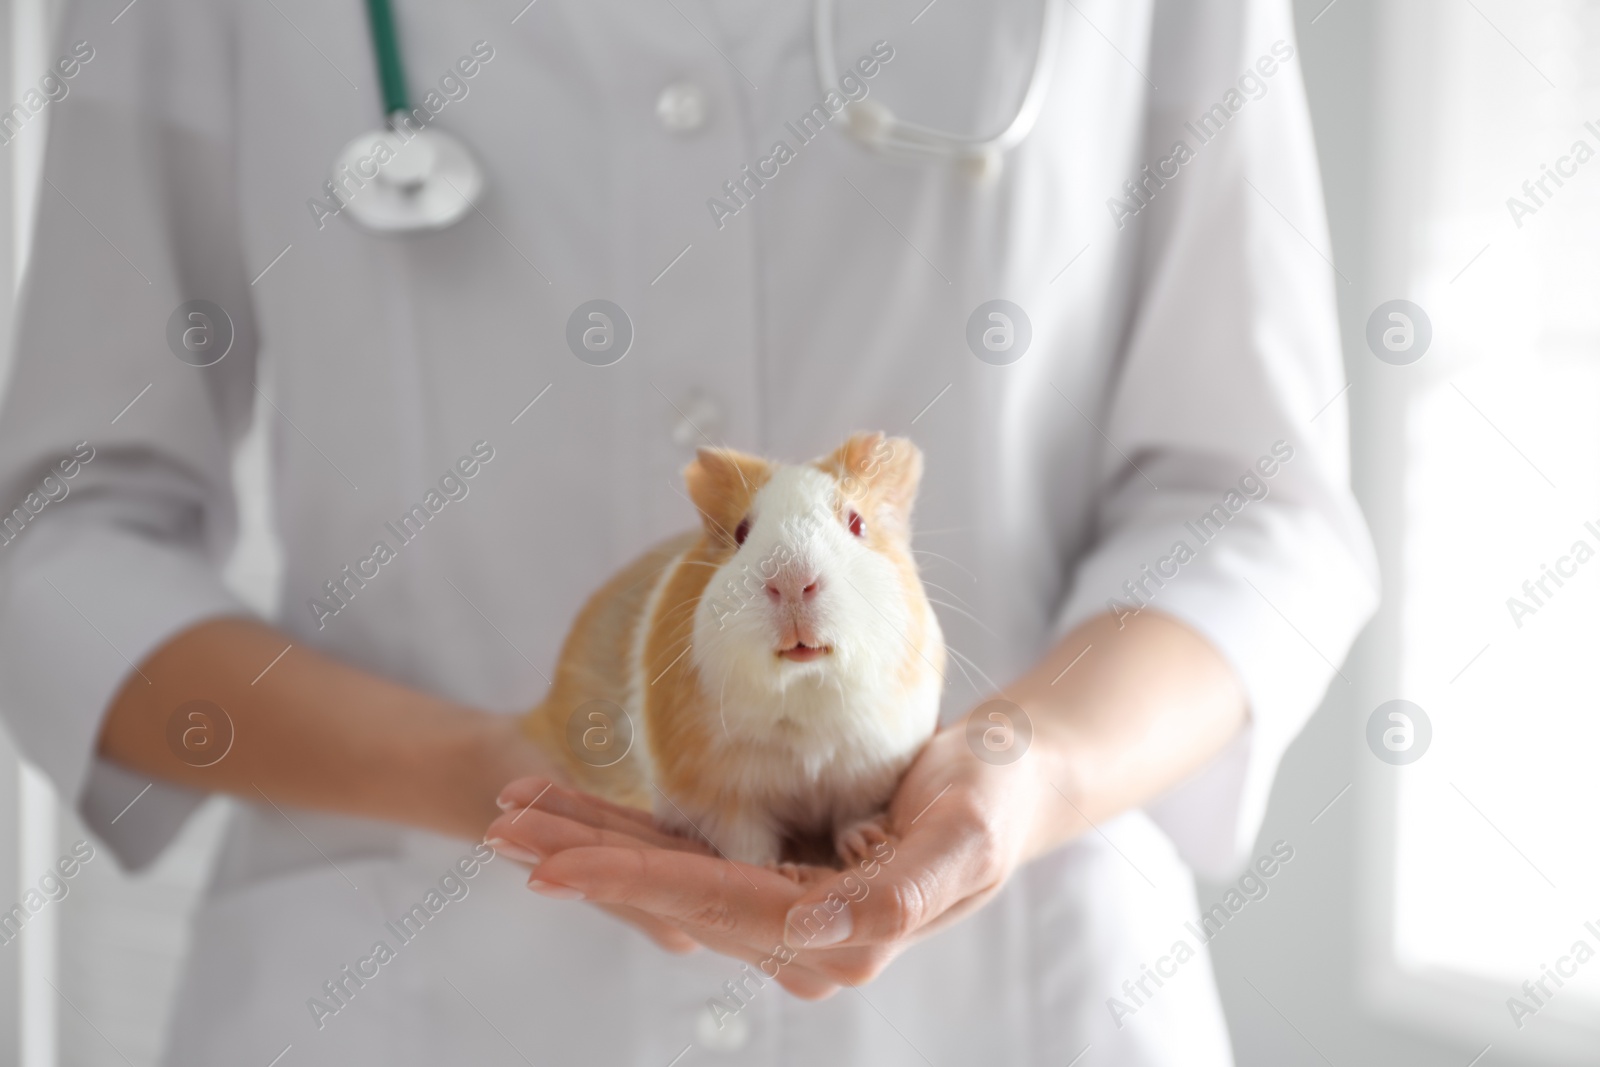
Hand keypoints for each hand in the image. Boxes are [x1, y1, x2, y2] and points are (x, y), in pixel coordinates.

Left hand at [485, 722, 1053, 997]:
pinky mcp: (782, 876)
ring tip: (519, 814)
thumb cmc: (994, 802)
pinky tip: (587, 819)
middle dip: (585, 858)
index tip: (548, 861)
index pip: (710, 905)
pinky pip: (695, 856)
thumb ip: (898, 889)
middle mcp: (802, 933)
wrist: (1012, 784)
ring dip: (594, 844)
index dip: (626, 881)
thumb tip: (811, 931)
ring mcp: (788, 907)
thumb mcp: (963, 839)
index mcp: (840, 934)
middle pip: (672, 894)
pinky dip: (634, 834)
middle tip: (499, 824)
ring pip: (671, 876)